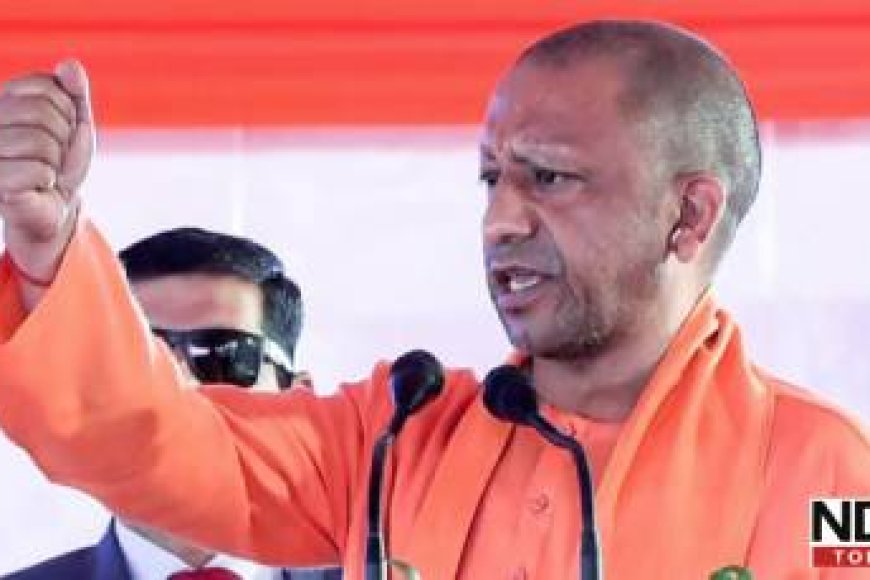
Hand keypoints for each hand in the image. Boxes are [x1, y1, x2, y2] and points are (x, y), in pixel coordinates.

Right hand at [0, 60, 93, 281]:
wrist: (56, 205)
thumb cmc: (61, 162)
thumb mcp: (75, 124)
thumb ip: (74, 93)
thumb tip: (69, 65)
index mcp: (4, 101)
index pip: (47, 86)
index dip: (67, 112)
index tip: (61, 131)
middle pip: (43, 113)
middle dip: (63, 138)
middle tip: (54, 156)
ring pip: (41, 142)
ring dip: (55, 162)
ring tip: (45, 171)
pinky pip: (38, 171)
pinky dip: (48, 181)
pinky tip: (38, 187)